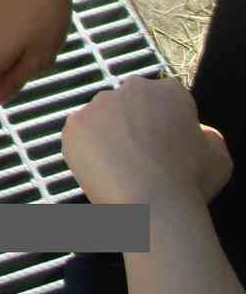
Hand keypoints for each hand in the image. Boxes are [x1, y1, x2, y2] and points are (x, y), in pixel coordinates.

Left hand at [62, 77, 232, 206]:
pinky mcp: (75, 124)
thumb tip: (197, 131)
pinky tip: (102, 169)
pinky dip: (87, 150)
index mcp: (170, 90)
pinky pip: (80, 135)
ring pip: (102, 118)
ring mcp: (99, 104)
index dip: (165, 124)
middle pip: (130, 104)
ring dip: (108, 135)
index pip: (164, 100)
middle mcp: (132, 88)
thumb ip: (206, 134)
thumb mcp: (218, 155)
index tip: (165, 145)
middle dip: (134, 124)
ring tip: (121, 167)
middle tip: (141, 156)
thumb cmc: (190, 183)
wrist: (150, 204)